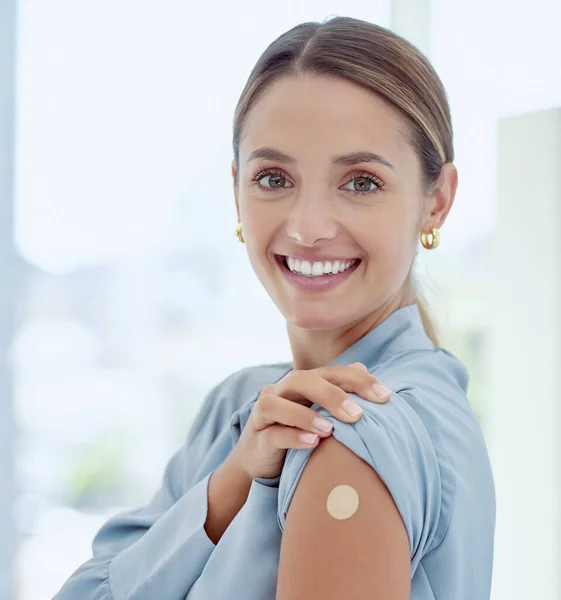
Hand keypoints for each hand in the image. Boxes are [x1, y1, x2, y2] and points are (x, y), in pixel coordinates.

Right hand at [229, 362, 390, 480]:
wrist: (258, 459)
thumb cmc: (296, 430)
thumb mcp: (319, 411)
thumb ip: (338, 391)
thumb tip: (363, 367)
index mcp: (302, 382)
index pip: (332, 373)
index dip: (359, 381)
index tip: (385, 396)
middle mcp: (281, 390)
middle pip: (304, 381)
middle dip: (333, 395)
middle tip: (358, 414)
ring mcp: (264, 412)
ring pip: (279, 404)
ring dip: (306, 415)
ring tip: (331, 429)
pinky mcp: (257, 437)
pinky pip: (272, 434)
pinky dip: (292, 436)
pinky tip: (313, 443)